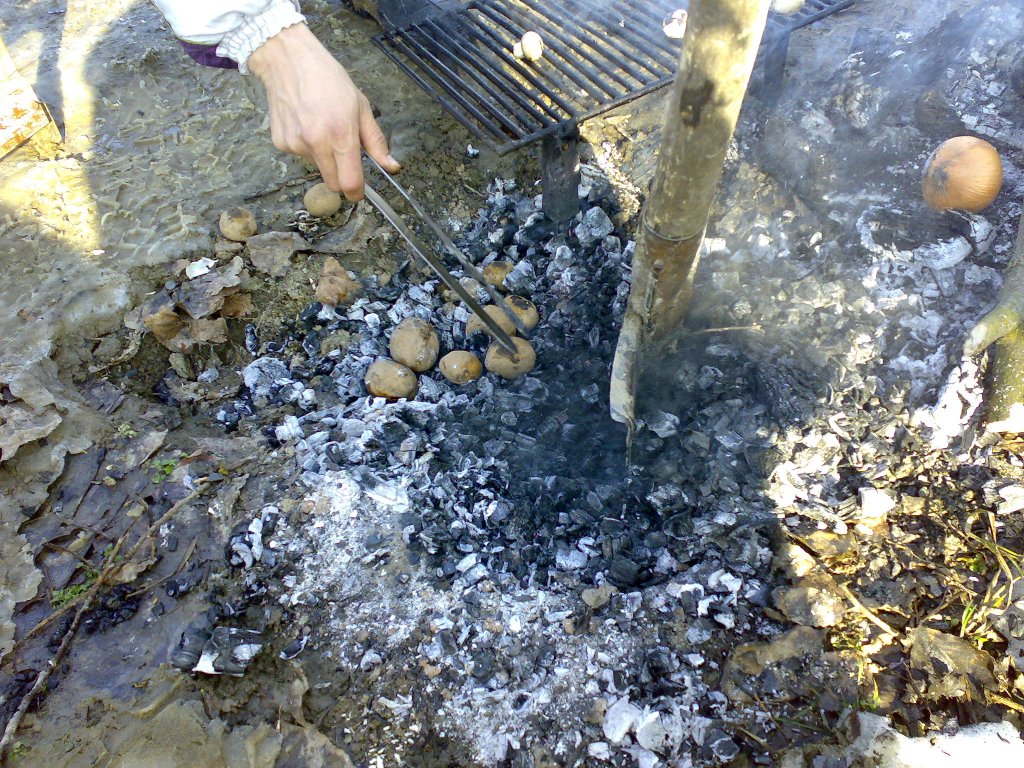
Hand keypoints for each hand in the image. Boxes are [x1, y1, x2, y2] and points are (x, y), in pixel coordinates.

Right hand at [247, 23, 399, 199]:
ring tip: (321, 127)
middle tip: (343, 153)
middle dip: (341, 176)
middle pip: (333, 183)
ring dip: (323, 157)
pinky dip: (306, 147)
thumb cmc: (328, 80)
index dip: (357, 192)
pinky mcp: (281, 143)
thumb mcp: (361, 107)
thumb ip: (375, 141)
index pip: (350, 183)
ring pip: (317, 168)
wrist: (288, 60)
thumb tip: (392, 166)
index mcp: (341, 135)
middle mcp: (316, 144)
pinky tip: (305, 123)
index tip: (359, 191)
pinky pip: (300, 156)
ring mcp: (296, 145)